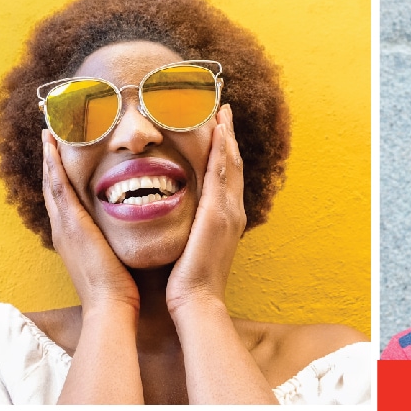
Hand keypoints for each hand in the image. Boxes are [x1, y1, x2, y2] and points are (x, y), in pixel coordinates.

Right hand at [41, 132, 139, 317]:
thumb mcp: (113, 259)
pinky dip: (52, 163)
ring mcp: (64, 226)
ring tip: (48, 129)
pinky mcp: (71, 224)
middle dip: (50, 161)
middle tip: (48, 133)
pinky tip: (52, 143)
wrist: (110, 305)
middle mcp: (62, 229)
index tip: (61, 154)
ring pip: (51, 182)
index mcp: (73, 237)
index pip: (64, 199)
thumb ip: (115, 242)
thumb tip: (129, 231)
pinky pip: (58, 186)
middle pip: (52, 187)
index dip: (60, 175)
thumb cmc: (117, 290)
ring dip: (48, 155)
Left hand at [166, 105, 247, 318]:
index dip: (225, 152)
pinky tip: (218, 128)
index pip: (226, 178)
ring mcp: (228, 211)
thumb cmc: (188, 286)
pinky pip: (221, 172)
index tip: (219, 130)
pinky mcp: (217, 213)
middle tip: (224, 108)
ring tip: (221, 109)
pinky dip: (221, 148)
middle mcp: (233, 212)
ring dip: (227, 134)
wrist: (197, 302)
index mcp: (226, 220)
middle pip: (233, 164)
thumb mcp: (191, 251)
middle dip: (229, 136)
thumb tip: (178, 224)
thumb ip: (189, 233)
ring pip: (230, 162)